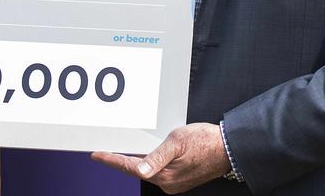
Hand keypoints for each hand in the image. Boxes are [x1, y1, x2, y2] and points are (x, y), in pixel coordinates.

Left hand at [91, 123, 230, 193]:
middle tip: (105, 151)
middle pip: (136, 170)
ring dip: (135, 161)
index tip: (97, 155)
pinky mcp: (179, 179)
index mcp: (164, 175)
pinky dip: (148, 163)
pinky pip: (157, 171)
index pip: (130, 167)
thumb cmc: (204, 142)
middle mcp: (167, 183)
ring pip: (146, 171)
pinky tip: (145, 154)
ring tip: (122, 150)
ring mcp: (173, 183)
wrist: (227, 149)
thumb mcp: (177, 142)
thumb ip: (157, 156)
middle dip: (120, 161)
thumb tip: (140, 170)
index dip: (112, 160)